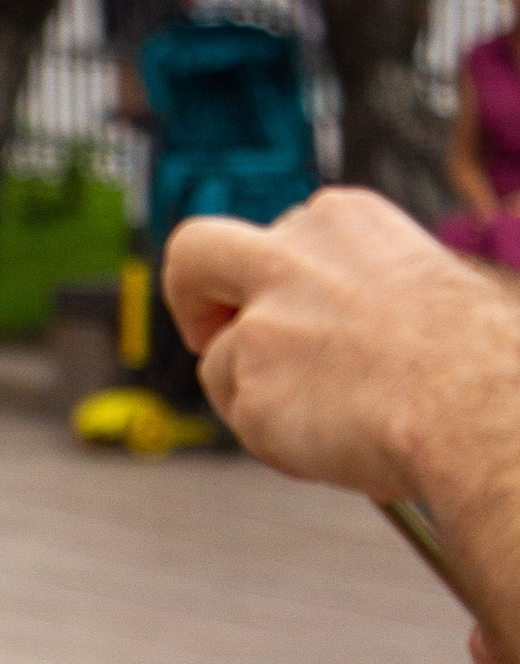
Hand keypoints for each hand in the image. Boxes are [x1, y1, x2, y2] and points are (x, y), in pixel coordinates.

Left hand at [160, 186, 519, 502]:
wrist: (476, 403)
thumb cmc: (472, 356)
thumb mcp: (424, 282)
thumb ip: (356, 290)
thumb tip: (338, 330)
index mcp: (339, 220)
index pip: (277, 239)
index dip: (273, 284)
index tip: (282, 308)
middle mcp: (288, 259)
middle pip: (195, 253)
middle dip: (188, 294)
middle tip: (202, 334)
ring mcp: (261, 324)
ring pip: (218, 362)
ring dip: (257, 395)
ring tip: (328, 420)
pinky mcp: (248, 389)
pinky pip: (241, 420)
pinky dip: (274, 437)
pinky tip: (329, 442)